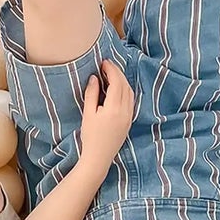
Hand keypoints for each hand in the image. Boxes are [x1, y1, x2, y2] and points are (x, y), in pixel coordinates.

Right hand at [77, 61, 133, 175]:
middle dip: (117, 73)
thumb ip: (92, 94)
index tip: (103, 62)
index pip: (117, 82)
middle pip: (125, 85)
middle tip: (106, 65)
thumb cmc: (90, 136)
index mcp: (114, 108)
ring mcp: (129, 116)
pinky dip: (125, 90)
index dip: (111, 70)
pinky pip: (131, 100)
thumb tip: (95, 77)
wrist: (99, 157)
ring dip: (122, 81)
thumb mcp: (88, 113)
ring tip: (111, 75)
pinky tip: (117, 89)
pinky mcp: (129, 121)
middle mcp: (125, 111)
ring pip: (130, 92)